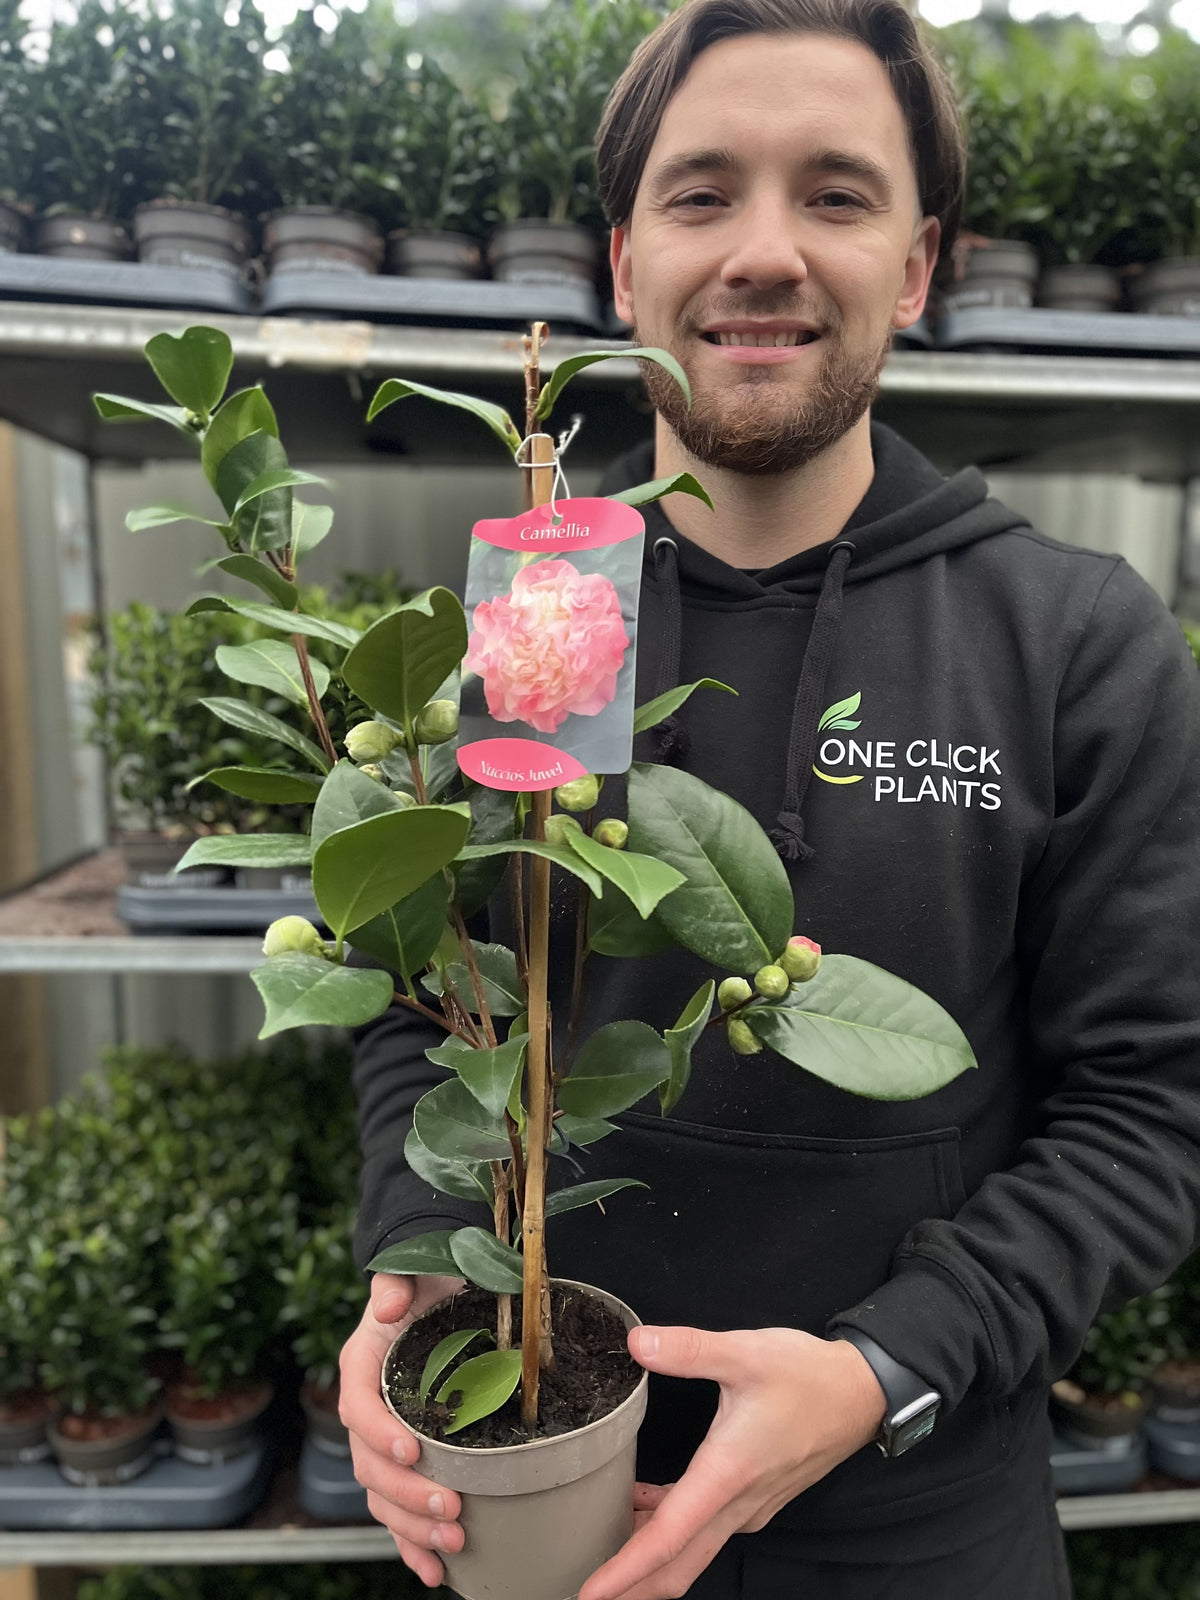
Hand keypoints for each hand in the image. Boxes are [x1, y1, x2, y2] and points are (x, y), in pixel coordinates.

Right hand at [339, 1270, 464, 1587]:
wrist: (440, 1296)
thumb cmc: (428, 1284)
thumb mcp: (413, 1272)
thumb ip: (396, 1281)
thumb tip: (390, 1302)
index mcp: (362, 1367)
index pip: (358, 1407)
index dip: (380, 1433)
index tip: (412, 1450)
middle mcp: (367, 1411)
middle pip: (371, 1466)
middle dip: (408, 1494)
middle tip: (451, 1508)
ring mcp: (384, 1443)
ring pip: (383, 1498)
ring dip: (413, 1527)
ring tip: (454, 1541)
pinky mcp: (406, 1464)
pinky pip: (398, 1513)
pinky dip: (412, 1545)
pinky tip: (435, 1570)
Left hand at [577, 1326, 886, 1599]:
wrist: (861, 1393)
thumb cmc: (807, 1376)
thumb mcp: (746, 1352)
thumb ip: (689, 1349)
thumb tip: (638, 1342)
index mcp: (728, 1474)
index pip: (668, 1538)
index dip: (625, 1571)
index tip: (590, 1594)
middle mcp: (738, 1503)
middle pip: (678, 1565)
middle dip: (633, 1588)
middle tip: (589, 1595)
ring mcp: (750, 1507)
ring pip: (693, 1553)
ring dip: (651, 1562)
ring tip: (605, 1554)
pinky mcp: (756, 1499)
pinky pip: (707, 1531)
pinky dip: (673, 1534)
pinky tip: (645, 1505)